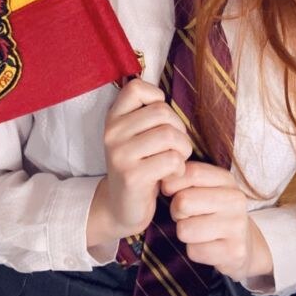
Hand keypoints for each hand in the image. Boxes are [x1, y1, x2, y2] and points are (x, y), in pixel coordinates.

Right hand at [99, 78, 191, 239]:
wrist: (120, 207)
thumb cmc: (138, 166)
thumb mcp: (134, 135)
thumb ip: (146, 114)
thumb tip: (164, 94)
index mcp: (113, 118)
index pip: (136, 88)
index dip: (156, 98)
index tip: (160, 119)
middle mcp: (112, 133)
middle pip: (161, 112)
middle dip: (179, 129)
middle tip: (176, 147)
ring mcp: (120, 154)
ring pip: (169, 135)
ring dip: (183, 149)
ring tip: (177, 160)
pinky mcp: (132, 176)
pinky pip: (171, 160)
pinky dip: (179, 168)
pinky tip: (172, 175)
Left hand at [161, 161, 273, 280]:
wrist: (244, 244)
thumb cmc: (214, 211)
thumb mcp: (205, 188)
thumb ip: (185, 178)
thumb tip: (164, 180)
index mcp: (227, 180)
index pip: (191, 172)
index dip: (172, 183)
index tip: (171, 191)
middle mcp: (236, 200)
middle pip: (183, 201)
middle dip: (177, 211)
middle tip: (188, 215)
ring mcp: (237, 226)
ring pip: (184, 229)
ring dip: (185, 233)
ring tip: (199, 230)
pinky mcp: (234, 252)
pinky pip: (194, 251)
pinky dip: (195, 250)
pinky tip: (208, 246)